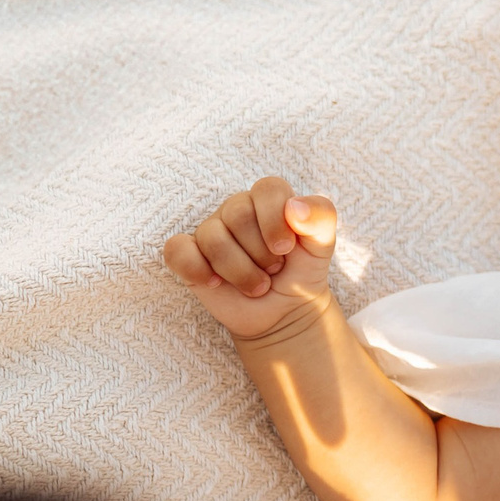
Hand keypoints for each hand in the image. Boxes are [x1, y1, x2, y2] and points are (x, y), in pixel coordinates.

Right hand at [163, 176, 338, 339]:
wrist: (285, 311)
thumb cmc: (301, 272)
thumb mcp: (322, 246)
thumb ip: (321, 217)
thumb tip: (294, 206)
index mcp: (268, 199)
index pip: (267, 189)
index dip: (276, 220)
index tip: (286, 248)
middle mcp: (236, 210)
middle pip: (238, 215)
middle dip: (262, 253)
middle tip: (273, 269)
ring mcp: (210, 231)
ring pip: (212, 239)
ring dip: (241, 272)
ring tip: (258, 285)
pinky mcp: (189, 255)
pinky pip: (177, 251)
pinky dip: (197, 270)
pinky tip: (216, 283)